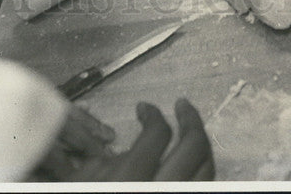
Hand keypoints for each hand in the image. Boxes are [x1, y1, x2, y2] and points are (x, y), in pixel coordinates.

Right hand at [31, 100, 213, 181]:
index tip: (145, 109)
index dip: (153, 115)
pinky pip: (203, 190)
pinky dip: (202, 173)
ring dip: (202, 145)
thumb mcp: (82, 182)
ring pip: (207, 171)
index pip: (157, 134)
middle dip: (191, 119)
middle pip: (194, 147)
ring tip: (191, 130)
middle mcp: (159, 193)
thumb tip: (129, 148)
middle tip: (182, 106)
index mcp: (130, 180)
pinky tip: (193, 163)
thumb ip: (107, 162)